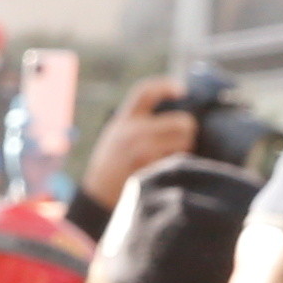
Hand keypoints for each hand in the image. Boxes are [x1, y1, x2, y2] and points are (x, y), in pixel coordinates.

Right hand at [82, 80, 199, 208]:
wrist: (96, 196)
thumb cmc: (109, 165)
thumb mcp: (115, 135)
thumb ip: (135, 121)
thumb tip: (170, 112)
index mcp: (123, 120)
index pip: (145, 92)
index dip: (166, 86)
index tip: (182, 90)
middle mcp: (133, 132)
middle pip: (180, 122)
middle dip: (187, 130)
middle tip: (184, 137)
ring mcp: (143, 152)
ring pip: (184, 142)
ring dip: (184, 148)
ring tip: (172, 155)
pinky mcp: (151, 170)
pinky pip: (178, 162)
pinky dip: (179, 165)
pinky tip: (169, 169)